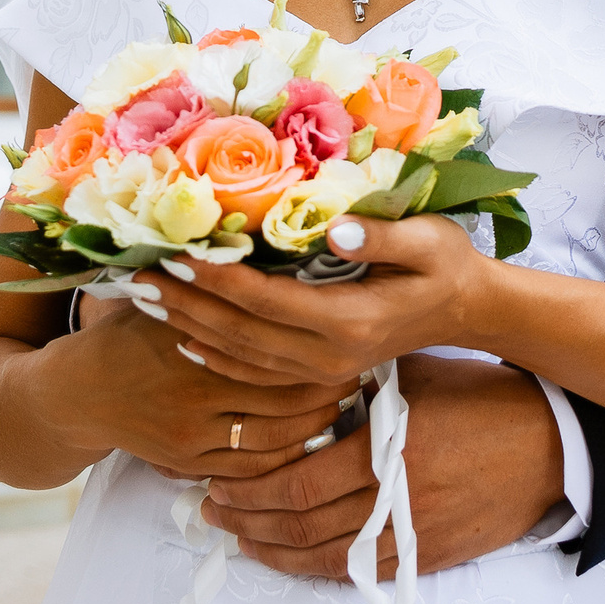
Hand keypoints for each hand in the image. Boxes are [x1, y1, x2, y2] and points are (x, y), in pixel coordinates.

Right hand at [43, 298, 351, 480]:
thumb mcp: (158, 296)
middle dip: (324, 386)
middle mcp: (194, 393)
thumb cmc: (123, 334)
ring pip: (272, 436)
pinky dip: (283, 454)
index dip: (313, 342)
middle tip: (359, 369)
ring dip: (312, 422)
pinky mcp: (188, 462)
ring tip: (343, 402)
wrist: (76, 394)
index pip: (270, 347)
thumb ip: (203, 282)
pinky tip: (307, 437)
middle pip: (280, 395)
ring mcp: (191, 434)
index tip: (346, 330)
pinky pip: (250, 466)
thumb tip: (250, 241)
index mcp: (191, 341)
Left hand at [144, 215, 490, 384]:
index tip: (174, 255)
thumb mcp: (429, 241)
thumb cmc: (448, 264)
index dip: (217, 278)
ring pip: (239, 355)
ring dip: (189, 327)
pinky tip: (185, 337)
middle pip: (239, 332)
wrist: (470, 311)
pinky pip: (254, 371)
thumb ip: (380, 238)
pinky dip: (214, 356)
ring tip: (145, 301)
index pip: (265, 299)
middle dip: (185, 304)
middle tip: (134, 279)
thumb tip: (335, 230)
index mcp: (348, 321)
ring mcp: (322, 369)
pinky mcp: (319, 373)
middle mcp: (328, 354)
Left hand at [200, 354, 563, 579]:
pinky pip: (365, 573)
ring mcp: (415, 532)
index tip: (218, 477)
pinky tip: (292, 557)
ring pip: (327, 558)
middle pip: (302, 526)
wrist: (547, 441)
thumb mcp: (412, 375)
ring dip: (274, 551)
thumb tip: (299, 389)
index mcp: (388, 448)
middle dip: (248, 521)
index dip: (250, 488)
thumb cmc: (479, 398)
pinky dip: (319, 568)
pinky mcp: (432, 554)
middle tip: (213, 510)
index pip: (299, 483)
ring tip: (239, 537)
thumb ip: (356, 387)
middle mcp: (397, 498)